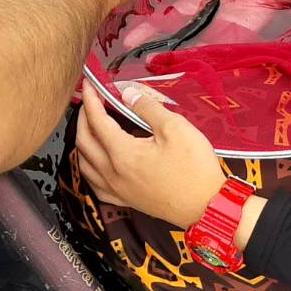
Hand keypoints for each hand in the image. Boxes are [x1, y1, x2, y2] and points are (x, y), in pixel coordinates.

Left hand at [76, 82, 224, 228]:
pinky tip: (96, 161)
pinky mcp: (126, 201)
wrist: (207, 207)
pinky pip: (95, 184)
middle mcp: (113, 174)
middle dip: (83, 117)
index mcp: (123, 154)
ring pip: (84, 164)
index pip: (96, 121)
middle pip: (84, 141)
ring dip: (83, 141)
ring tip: (91, 126)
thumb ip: (147, 107)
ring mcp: (118, 190)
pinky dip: (89, 167)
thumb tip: (127, 93)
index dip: (91, 99)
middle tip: (90, 100)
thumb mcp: (175, 128)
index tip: (90, 83)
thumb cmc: (194, 168)